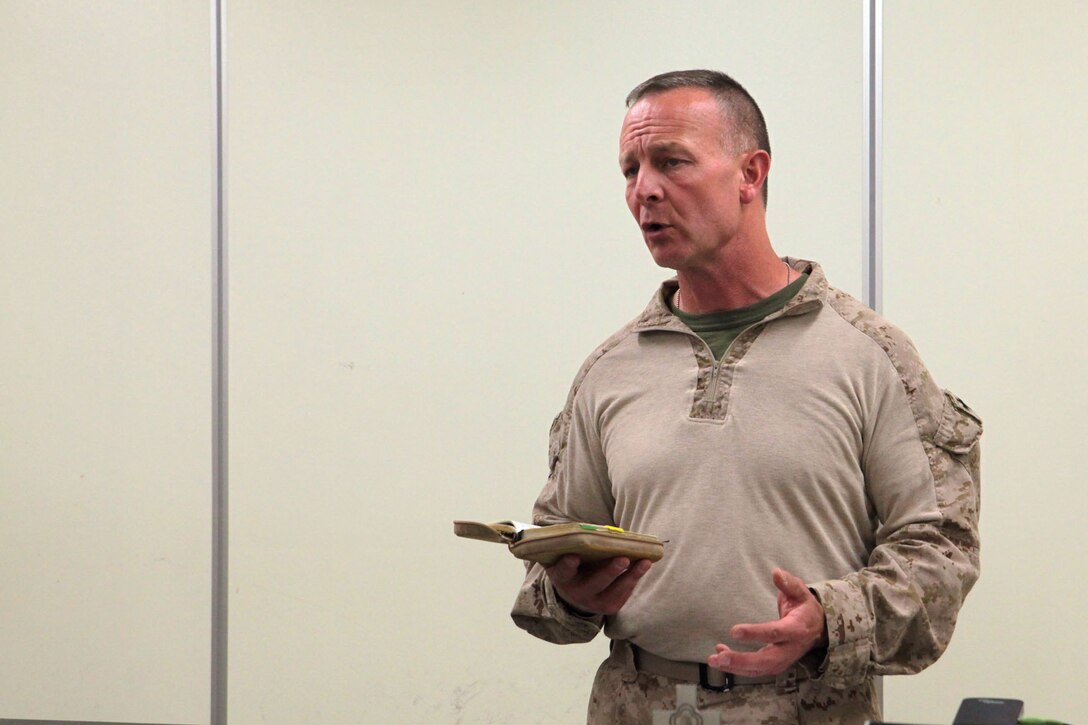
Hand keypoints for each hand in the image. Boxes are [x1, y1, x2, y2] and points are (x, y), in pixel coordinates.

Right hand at [544, 555, 651, 615]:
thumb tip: (599, 531)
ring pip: (614, 591)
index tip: (573, 556)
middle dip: (610, 572)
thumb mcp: (568, 556)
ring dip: (631, 576)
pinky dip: (634, 579)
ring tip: (644, 562)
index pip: (563, 572)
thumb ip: (577, 546)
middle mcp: (577, 594)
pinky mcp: (609, 607)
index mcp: (563, 578)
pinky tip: (643, 566)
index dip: (567, 565)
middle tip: (623, 558)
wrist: (576, 592)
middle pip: (594, 584)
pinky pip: (623, 594)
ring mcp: (594, 603)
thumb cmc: (574, 565)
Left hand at [707, 567, 827, 676]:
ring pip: (758, 670)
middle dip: (742, 660)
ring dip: (735, 667)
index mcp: (796, 629)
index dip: (755, 633)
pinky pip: (755, 670)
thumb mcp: (801, 592)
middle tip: (721, 658)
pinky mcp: (774, 664)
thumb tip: (776, 572)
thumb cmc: (805, 607)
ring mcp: (782, 660)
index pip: (775, 633)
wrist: (817, 629)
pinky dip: (737, 666)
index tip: (733, 631)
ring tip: (713, 660)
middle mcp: (789, 649)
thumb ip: (789, 583)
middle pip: (766, 660)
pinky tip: (719, 654)